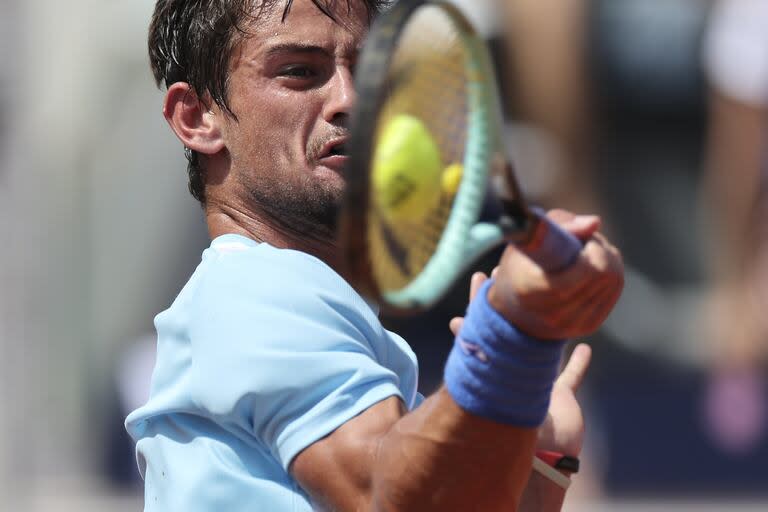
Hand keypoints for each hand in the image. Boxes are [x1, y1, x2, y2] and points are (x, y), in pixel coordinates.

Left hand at [450, 271, 592, 456]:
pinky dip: (579, 364)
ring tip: (539, 299)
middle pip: (507, 331)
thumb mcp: (490, 393)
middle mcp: (515, 374)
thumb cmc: (510, 432)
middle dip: (502, 304)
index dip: (479, 307)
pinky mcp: (561, 398)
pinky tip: (586, 349)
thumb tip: (453, 330)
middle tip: (496, 275)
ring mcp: (538, 384)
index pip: (484, 333)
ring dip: (540, 325)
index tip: (478, 280)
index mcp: (495, 373)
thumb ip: (478, 367)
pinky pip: (571, 377)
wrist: (540, 464)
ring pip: (539, 347)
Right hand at [488, 210, 623, 339]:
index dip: (593, 249)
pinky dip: (610, 274)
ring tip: (587, 253)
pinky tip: (594, 267)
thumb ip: (560, 224)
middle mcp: (553, 312)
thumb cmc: (520, 266)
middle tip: (586, 242)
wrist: (512, 311)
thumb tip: (595, 223)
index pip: (586, 270)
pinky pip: (613, 291)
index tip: (583, 239)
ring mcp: (572, 323)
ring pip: (613, 281)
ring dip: (607, 260)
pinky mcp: (587, 325)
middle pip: (604, 273)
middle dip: (601, 250)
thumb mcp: (529, 238)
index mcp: (532, 289)